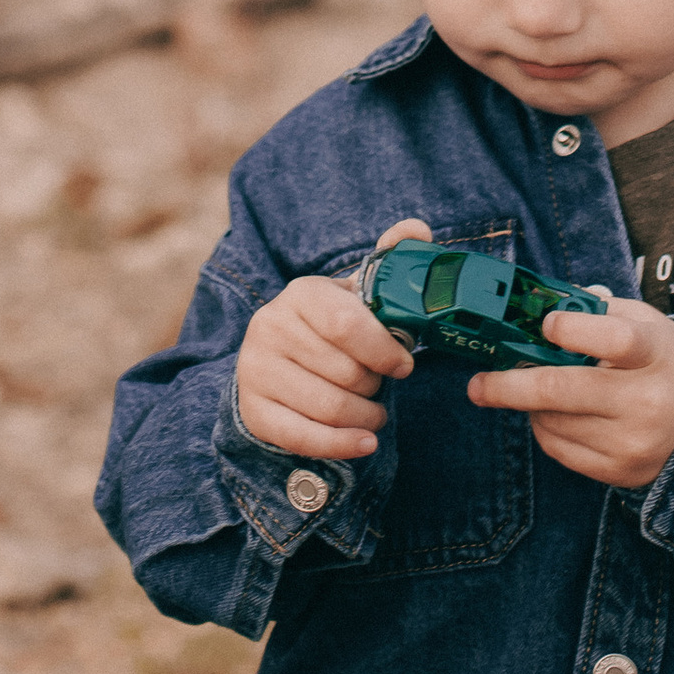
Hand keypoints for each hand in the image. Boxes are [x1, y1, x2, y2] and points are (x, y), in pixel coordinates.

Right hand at [235, 217, 428, 462]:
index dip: (384, 350)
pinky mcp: (254, 410)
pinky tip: (365, 442)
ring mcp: (256, 369)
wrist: (275, 360)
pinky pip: (304, 437)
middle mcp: (270, 327)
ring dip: (365, 417)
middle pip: (344, 372)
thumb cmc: (328, 328)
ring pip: (329, 407)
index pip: (347, 325)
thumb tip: (419, 228)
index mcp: (300, 293)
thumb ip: (390, 258)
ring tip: (375, 412)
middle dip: (374, 386)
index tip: (405, 365)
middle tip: (380, 386)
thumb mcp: (354, 293)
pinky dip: (343, 445)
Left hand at [467, 297, 673, 489]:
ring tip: (534, 389)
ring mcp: (633, 443)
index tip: (546, 324)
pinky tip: (552, 414)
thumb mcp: (641, 321)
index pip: (613, 340)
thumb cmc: (658, 356)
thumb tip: (538, 311)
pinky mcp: (621, 473)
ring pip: (554, 423)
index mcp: (654, 354)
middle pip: (565, 391)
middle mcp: (646, 403)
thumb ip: (594, 312)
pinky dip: (545, 429)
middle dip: (510, 386)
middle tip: (478, 384)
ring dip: (530, 405)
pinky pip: (561, 451)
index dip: (572, 331)